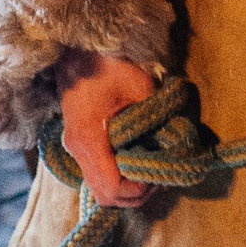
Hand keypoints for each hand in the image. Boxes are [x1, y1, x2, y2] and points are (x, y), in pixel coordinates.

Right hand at [59, 52, 156, 208]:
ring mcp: (74, 148)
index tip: (156, 176)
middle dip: (134, 194)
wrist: (77, 50)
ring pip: (98, 189)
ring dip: (124, 188)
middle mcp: (77, 149)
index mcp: (90, 138)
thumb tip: (170, 144)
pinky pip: (95, 174)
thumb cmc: (108, 65)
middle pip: (104, 196)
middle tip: (155, 178)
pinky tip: (132, 160)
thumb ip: (153, 119)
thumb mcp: (138, 87)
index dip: (138, 189)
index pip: (112, 187)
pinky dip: (115, 177)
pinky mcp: (78, 143)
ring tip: (146, 170)